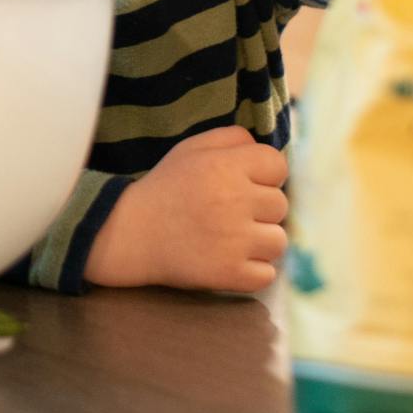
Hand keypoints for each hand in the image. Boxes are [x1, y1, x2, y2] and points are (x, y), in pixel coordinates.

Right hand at [84, 126, 288, 292]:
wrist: (132, 233)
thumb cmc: (166, 187)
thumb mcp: (192, 149)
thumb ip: (231, 138)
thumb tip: (264, 148)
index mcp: (226, 166)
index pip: (278, 166)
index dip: (265, 174)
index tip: (246, 184)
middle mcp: (234, 200)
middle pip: (281, 204)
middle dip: (260, 208)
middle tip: (231, 212)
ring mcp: (235, 241)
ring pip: (278, 240)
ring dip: (260, 240)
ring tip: (232, 237)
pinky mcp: (231, 274)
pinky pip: (267, 274)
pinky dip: (253, 270)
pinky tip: (230, 260)